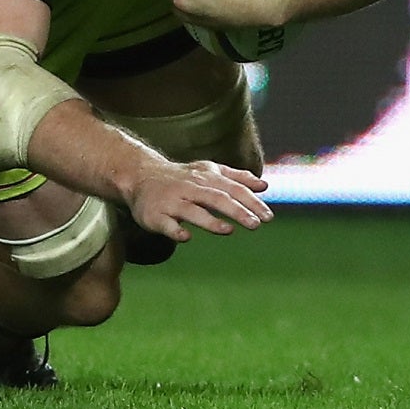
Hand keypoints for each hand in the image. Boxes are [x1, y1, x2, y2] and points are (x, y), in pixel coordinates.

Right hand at [121, 157, 270, 242]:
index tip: (268, 216)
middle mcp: (190, 188)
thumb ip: (237, 178)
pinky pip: (166, 224)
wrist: (141, 176)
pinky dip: (175, 230)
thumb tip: (265, 186)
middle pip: (216, 198)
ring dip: (210, 221)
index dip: (251, 202)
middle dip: (236, 210)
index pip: (233, 189)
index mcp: (206, 177)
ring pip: (192, 211)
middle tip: (256, 224)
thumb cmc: (183, 177)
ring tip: (228, 230)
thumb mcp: (209, 171)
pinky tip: (186, 237)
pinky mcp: (156, 215)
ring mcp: (172, 202)